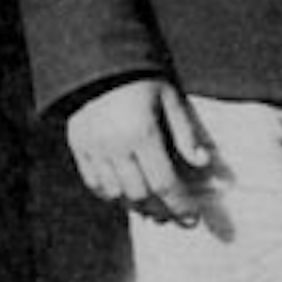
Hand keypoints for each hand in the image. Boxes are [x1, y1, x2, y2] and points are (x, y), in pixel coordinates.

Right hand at [66, 77, 212, 223]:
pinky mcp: (79, 147)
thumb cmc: (141, 80)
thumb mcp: (170, 98)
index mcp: (142, 132)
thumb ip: (185, 132)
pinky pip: (95, 184)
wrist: (99, 62)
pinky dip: (111, 195)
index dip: (179, 206)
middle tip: (173, 216)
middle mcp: (115, 144)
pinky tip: (126, 195)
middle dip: (160, 210)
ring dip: (136, 206)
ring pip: (117, 194)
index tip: (191, 219)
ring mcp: (93, 148)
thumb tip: (202, 162)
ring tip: (152, 208)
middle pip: (140, 195)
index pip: (164, 183)